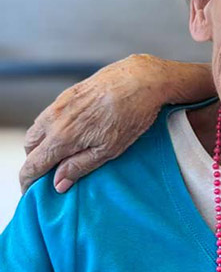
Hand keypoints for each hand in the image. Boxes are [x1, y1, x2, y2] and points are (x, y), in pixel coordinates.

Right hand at [19, 55, 171, 192]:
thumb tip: (58, 183)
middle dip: (35, 162)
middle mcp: (54, 119)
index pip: (32, 165)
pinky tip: (69, 133)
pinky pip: (48, 115)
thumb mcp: (109, 150)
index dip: (28, 181)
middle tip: (50, 173)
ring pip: (37, 130)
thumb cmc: (131, 115)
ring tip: (60, 154)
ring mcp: (59, 104)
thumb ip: (80, 166)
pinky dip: (50, 129)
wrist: (141, 79)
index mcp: (62, 137)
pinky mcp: (68, 94)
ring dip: (41, 144)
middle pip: (30, 148)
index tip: (32, 192)